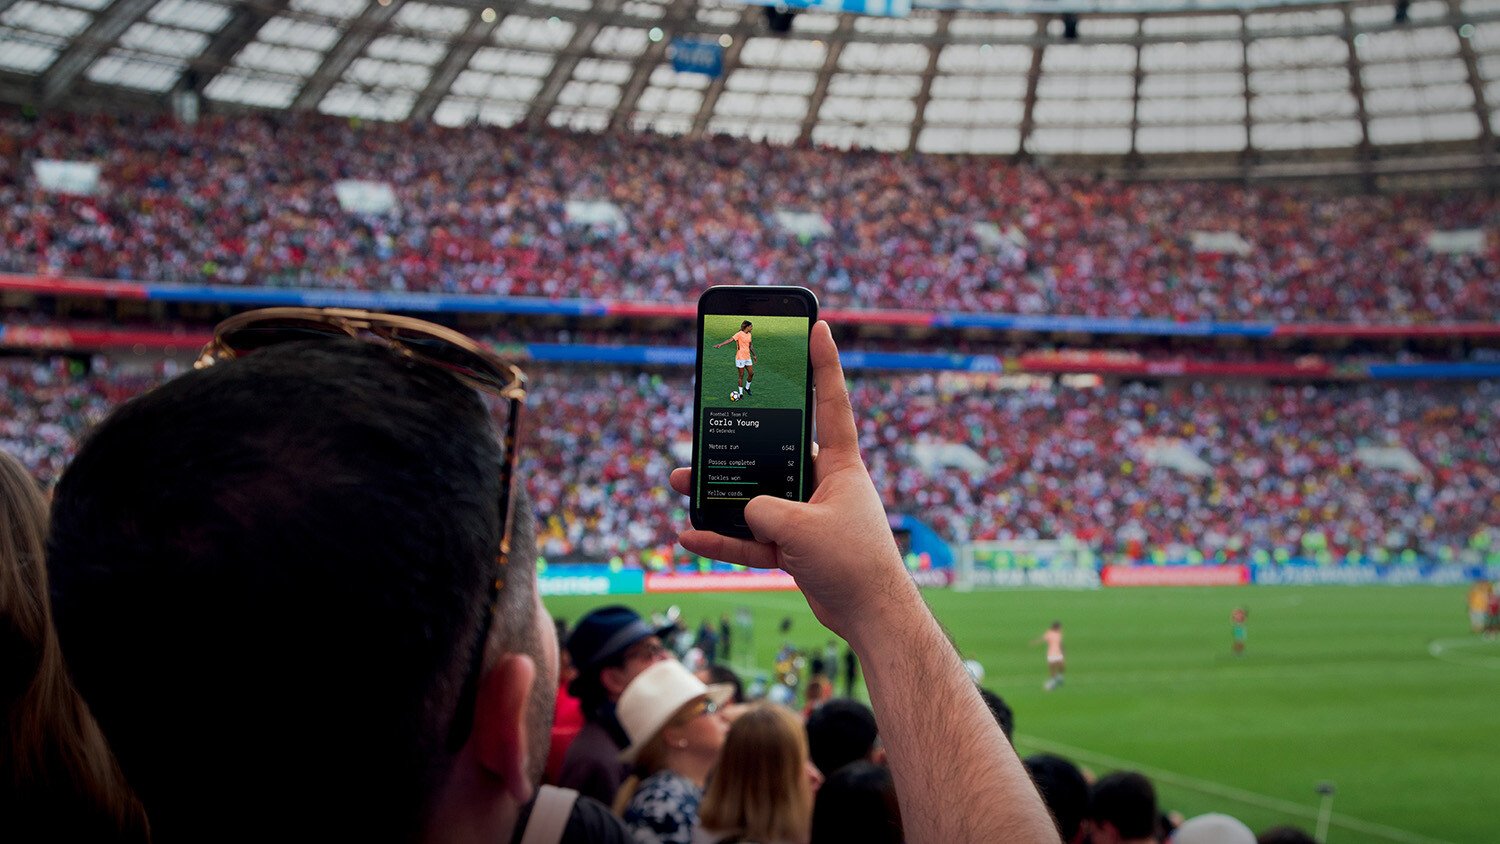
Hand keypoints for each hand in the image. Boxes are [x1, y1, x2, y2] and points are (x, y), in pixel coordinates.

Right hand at [669, 321, 914, 641]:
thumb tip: (745, 507)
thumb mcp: (800, 527)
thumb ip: (764, 508)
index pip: (831, 403)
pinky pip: (751, 537)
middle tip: (706, 421)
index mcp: (841, 465)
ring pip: (756, 496)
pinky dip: (722, 538)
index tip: (817, 326)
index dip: (824, 364)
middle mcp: (824, 484)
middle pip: (776, 453)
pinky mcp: (796, 548)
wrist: (870, 616)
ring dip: (718, 493)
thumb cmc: (852, 562)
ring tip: (680, 483)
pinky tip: (688, 536)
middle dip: (739, 442)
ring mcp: (808, 516)